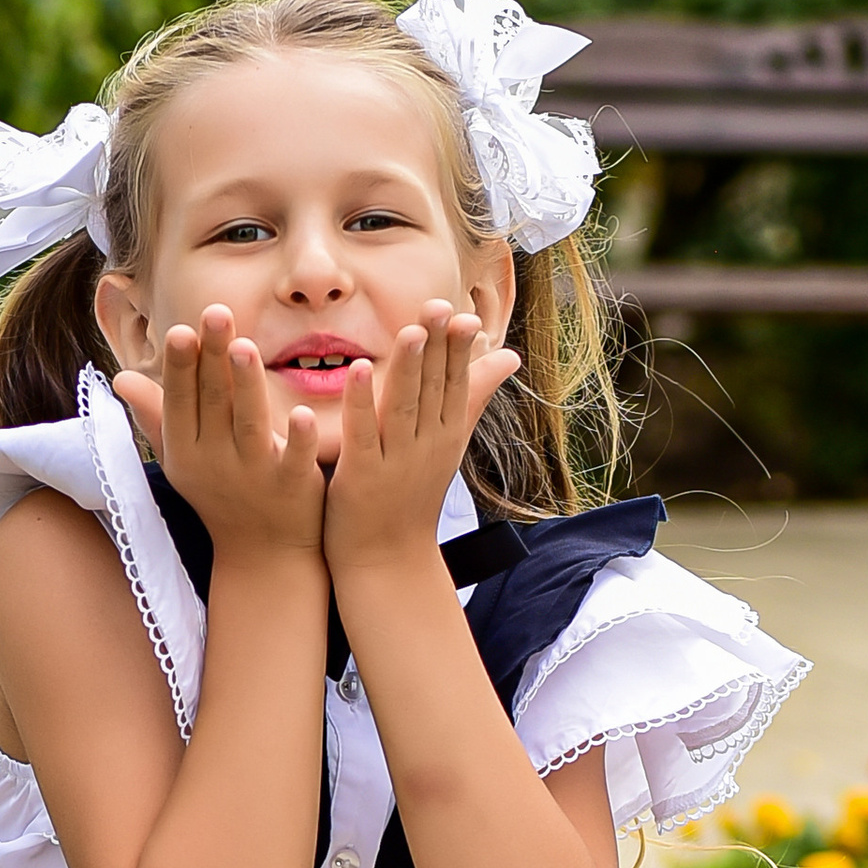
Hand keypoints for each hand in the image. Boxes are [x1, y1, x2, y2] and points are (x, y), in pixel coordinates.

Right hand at [113, 307, 324, 564]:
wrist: (262, 556)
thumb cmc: (220, 495)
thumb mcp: (183, 459)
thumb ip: (156, 416)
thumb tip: (119, 378)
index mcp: (186, 451)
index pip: (181, 401)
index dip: (181, 368)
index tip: (181, 330)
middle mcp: (214, 462)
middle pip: (213, 403)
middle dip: (212, 358)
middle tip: (215, 313)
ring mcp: (254, 475)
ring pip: (249, 424)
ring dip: (246, 385)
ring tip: (245, 348)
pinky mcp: (291, 487)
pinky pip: (295, 459)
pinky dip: (298, 439)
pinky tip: (303, 413)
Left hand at [321, 303, 519, 578]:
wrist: (388, 561)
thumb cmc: (412, 497)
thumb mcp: (449, 442)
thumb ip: (473, 396)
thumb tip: (510, 356)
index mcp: (445, 433)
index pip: (455, 382)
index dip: (458, 348)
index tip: (462, 313)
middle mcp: (426, 444)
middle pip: (433, 388)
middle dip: (437, 347)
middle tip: (439, 305)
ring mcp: (394, 460)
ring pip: (403, 406)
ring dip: (407, 367)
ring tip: (410, 331)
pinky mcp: (361, 475)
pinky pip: (362, 432)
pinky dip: (361, 402)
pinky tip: (357, 371)